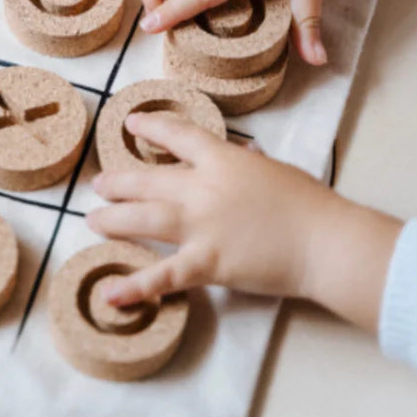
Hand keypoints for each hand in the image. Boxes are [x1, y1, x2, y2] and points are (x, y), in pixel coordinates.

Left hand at [88, 112, 401, 334]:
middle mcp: (202, 188)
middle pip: (147, 179)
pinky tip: (110, 293)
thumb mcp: (274, 169)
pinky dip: (135, 287)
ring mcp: (201, 225)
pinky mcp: (207, 263)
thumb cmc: (308, 203)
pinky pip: (163, 275)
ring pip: (142, 218)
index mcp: (222, 159)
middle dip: (118, 181)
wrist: (324, 240)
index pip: (177, 135)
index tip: (130, 123)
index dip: (150, 126)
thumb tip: (244, 153)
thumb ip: (249, 162)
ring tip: (92, 220)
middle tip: (99, 184)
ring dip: (112, 219)